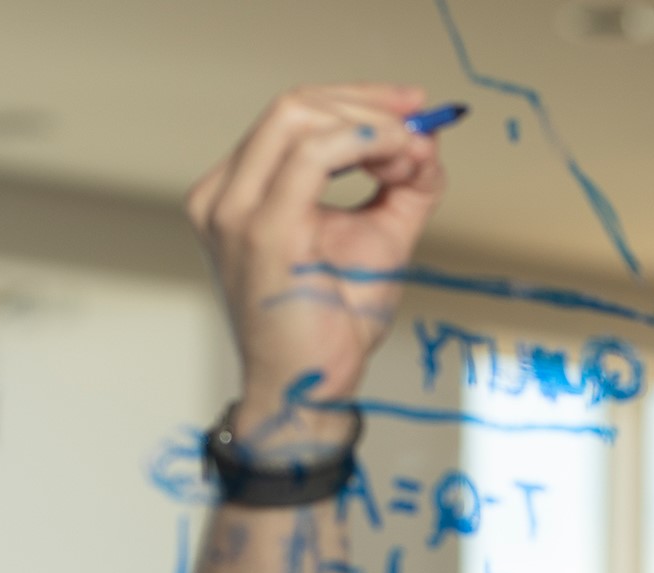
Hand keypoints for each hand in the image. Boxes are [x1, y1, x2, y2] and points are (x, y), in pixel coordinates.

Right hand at [187, 85, 447, 444]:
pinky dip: (364, 144)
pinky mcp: (262, 231)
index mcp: (239, 193)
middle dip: (366, 103)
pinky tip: (396, 161)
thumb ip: (401, 186)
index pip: (293, 118)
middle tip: (419, 122)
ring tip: (409, 156)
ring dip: (369, 124)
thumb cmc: (330, 328)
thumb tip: (428, 142)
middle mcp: (225, 196)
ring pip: (298, 118)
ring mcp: (234, 211)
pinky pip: (313, 156)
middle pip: (293, 107)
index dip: (357, 100)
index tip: (411, 108)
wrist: (308, 390)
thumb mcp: (377, 238)